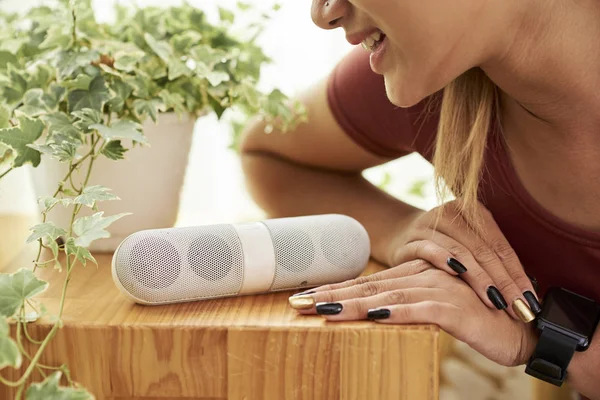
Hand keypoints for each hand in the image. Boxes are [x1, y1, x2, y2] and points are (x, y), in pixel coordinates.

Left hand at [289, 260, 537, 366]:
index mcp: (416, 276)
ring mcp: (439, 290)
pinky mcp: (455, 308)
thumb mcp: (436, 309)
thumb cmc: (477, 319)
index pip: (368, 283)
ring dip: (353, 304)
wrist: (521, 326)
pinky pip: (420, 310)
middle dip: (332, 295)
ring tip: (322, 310)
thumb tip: (374, 310)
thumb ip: (409, 303)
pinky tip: (373, 315)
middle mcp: (423, 277)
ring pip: (387, 296)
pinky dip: (396, 312)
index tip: (305, 297)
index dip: (336, 289)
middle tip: (299, 303)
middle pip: (369, 286)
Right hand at [387, 200, 540, 321]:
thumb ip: (492, 261)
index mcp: (473, 211)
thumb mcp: (469, 248)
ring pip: (461, 251)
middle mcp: (452, 213)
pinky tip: (459, 279)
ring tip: (496, 302)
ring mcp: (430, 224)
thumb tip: (527, 295)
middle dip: (504, 282)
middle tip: (519, 308)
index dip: (517, 275)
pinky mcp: (410, 239)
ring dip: (480, 279)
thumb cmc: (444, 249)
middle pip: (484, 250)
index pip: (501, 247)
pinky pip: (430, 251)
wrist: (399, 237)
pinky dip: (446, 263)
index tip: (530, 302)